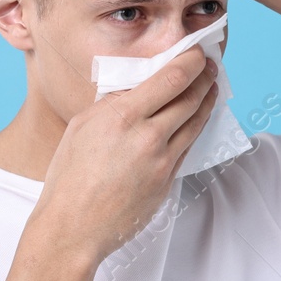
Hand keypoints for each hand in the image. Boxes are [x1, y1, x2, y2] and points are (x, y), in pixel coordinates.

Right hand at [32, 48, 219, 265]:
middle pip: (190, 98)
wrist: (73, 228)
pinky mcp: (167, 182)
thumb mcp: (82, 126)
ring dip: (206, 102)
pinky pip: (187, 148)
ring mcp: (162, 162)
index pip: (171, 79)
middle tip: (212, 66)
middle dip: (206, 77)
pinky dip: (194, 128)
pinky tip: (194, 120)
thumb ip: (112, 103)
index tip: (198, 52)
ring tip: (211, 88)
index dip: (192, 61)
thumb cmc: (69, 178)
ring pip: (195, 123)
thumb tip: (136, 87)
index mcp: (122, 116)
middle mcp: (147, 137)